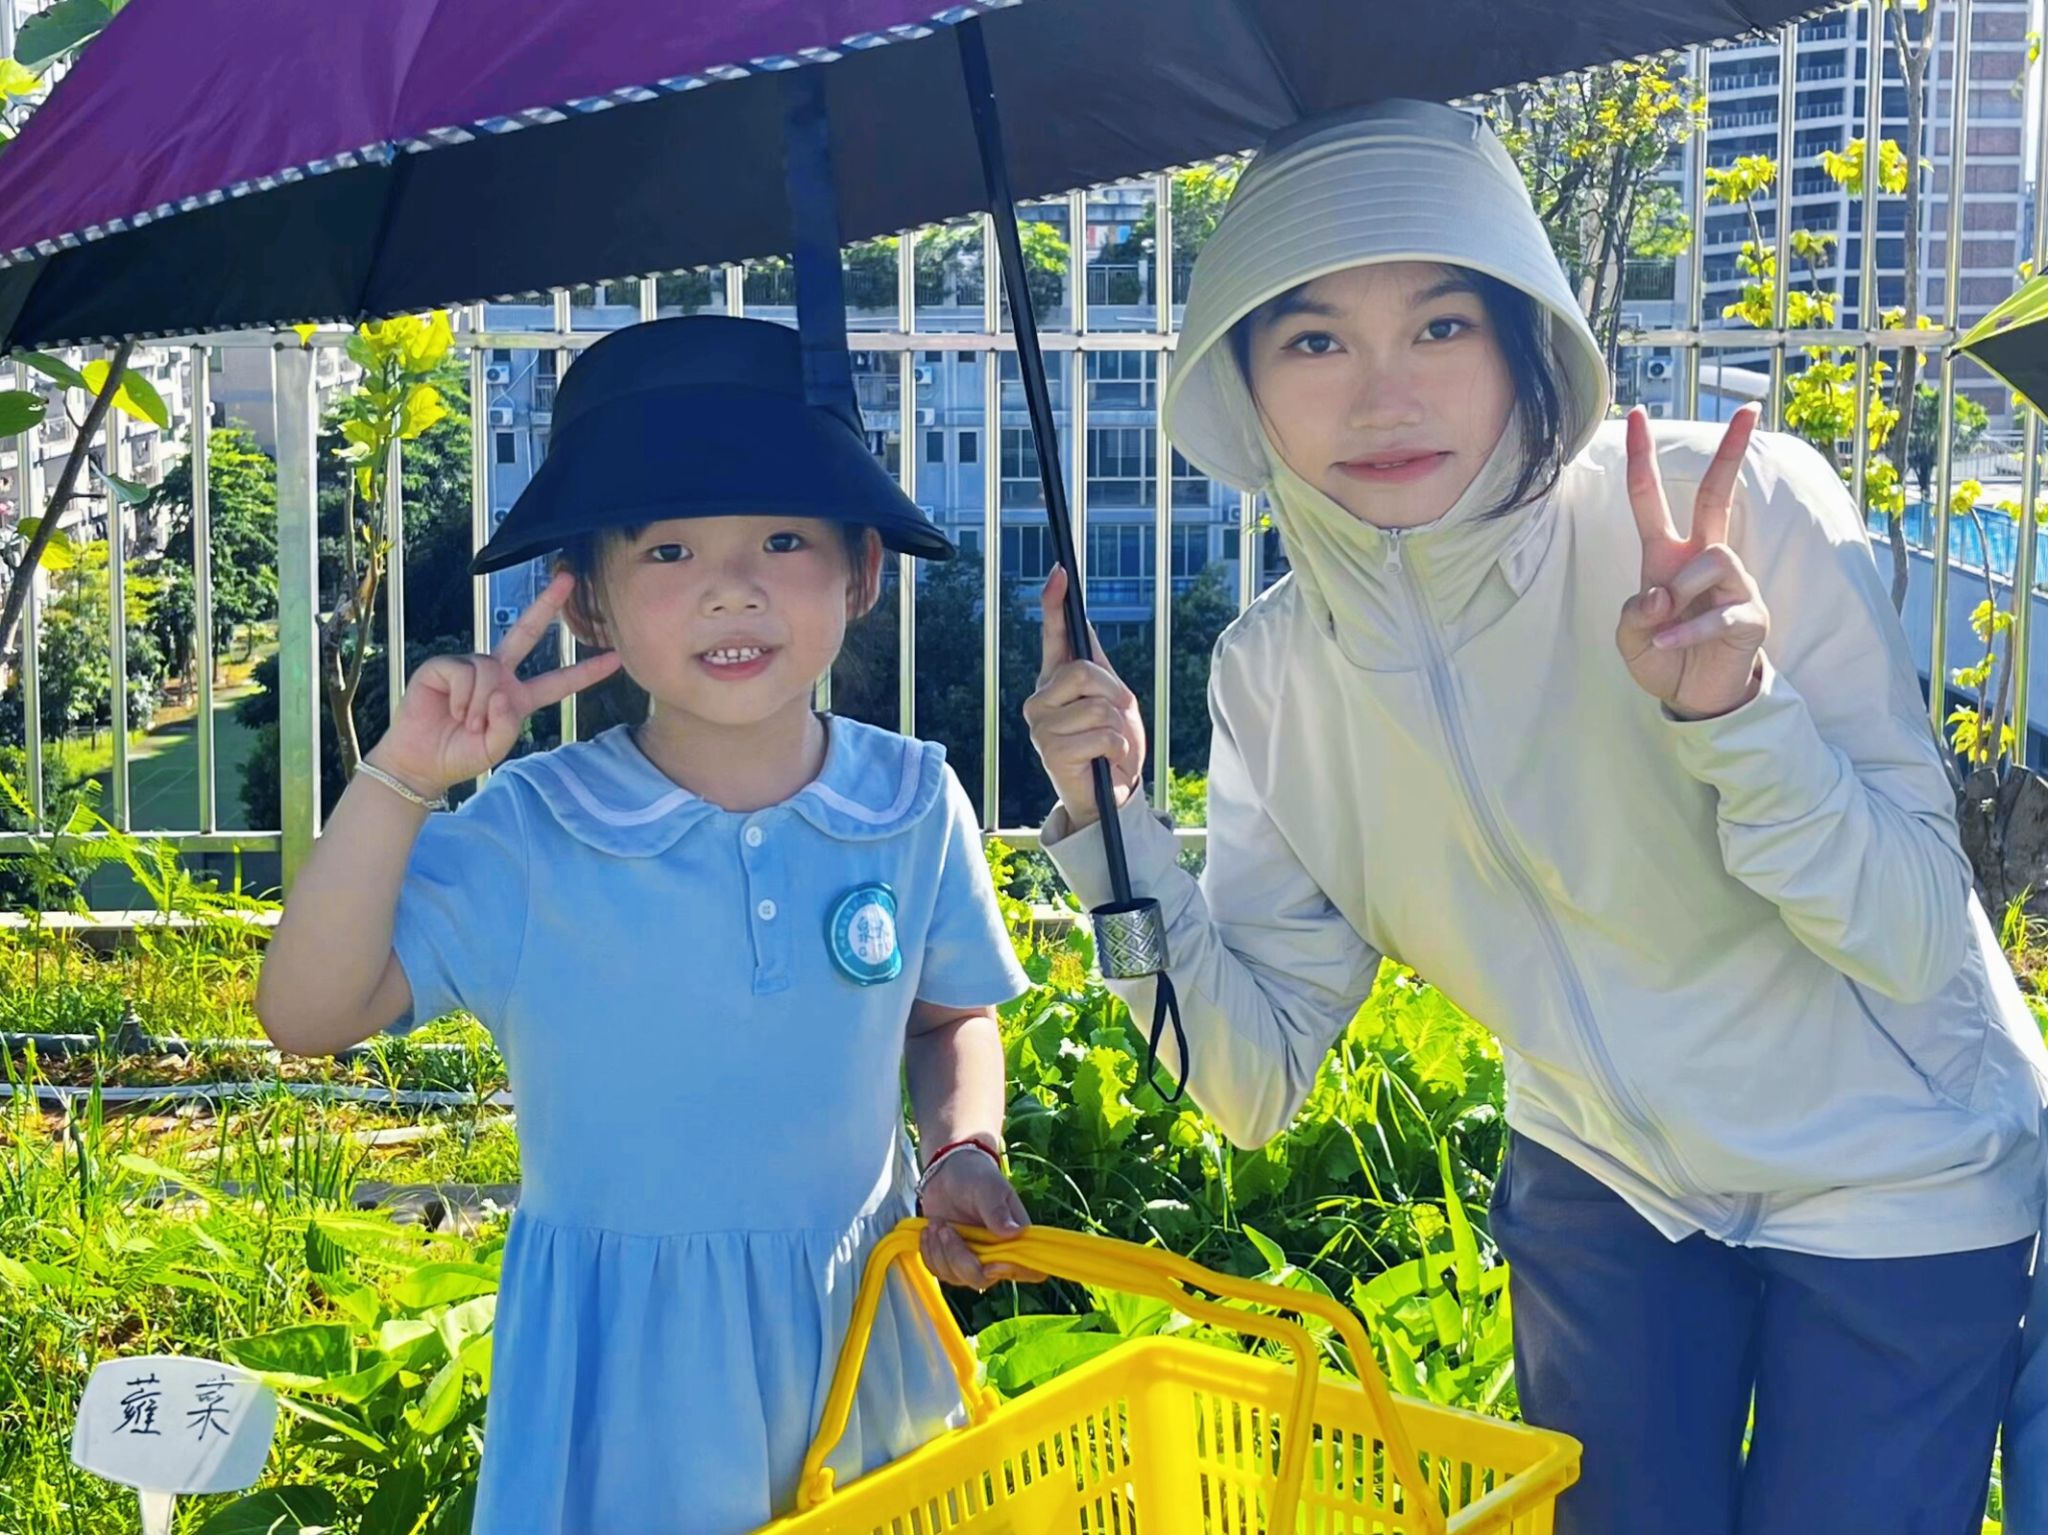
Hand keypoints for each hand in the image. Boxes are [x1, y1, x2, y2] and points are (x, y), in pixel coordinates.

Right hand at [366, 571, 623, 797]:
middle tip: (568, 579)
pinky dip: (461, 697)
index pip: (559, 682)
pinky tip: (451, 709)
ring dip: (478, 704)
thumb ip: (507, 724)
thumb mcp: (495, 747)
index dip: (587, 672)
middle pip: (527, 633)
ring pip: (490, 670)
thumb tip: (501, 693)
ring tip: (465, 723)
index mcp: (519, 697)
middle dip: (546, 605)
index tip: (616, 658)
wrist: (421, 760)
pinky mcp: (444, 664)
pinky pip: (465, 672)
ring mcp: (472, 666)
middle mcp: (498, 674)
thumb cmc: (460, 754)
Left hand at [917, 1149, 1042, 1290]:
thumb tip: (1014, 1232)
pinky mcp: (950, 1259)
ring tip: (937, 1224)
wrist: (948, 1172)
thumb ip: (997, 1211)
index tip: (989, 1263)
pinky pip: (938, 1270)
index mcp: (1016, 1239)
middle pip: (982, 1279)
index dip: (1012, 1272)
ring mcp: (972, 1259)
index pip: (1028, 1270)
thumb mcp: (989, 1188)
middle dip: (959, 1259)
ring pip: (956, 1277)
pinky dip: (929, 1253)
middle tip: (947, 1229)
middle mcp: (996, 1255)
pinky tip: (930, 1231)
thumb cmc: (976, 1176)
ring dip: (940, 1253)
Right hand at [1023, 564, 1145, 829]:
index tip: (1060, 573)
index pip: (1054, 635)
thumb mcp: (1111, 702)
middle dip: (1115, 694)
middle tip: (1120, 719)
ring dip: (1120, 730)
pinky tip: (1108, 763)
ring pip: (1098, 706)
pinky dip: (1118, 751)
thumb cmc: (1110, 746)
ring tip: (1112, 749)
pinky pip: (1102, 735)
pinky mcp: (1051, 752)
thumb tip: (1081, 627)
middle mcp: (1041, 698)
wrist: (1109, 796)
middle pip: (1084, 670)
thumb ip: (1096, 668)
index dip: (1056, 604)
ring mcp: (1041, 725)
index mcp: (1056, 680)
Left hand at [1615, 404, 1770, 720]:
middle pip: (1716, 496)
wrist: (1695, 696)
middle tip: (1748, 411)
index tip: (1635, 414)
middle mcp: (1703, 560)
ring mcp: (1733, 584)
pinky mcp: (1750, 615)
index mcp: (1667, 556)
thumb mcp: (1631, 636)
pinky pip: (1719, 612)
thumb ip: (1635, 613)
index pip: (1651, 499)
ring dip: (1682, 591)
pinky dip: (1687, 631)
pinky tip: (1668, 644)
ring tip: (1667, 624)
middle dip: (1731, 453)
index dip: (1642, 459)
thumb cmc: (1664, 655)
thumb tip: (1660, 593)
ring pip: (1713, 558)